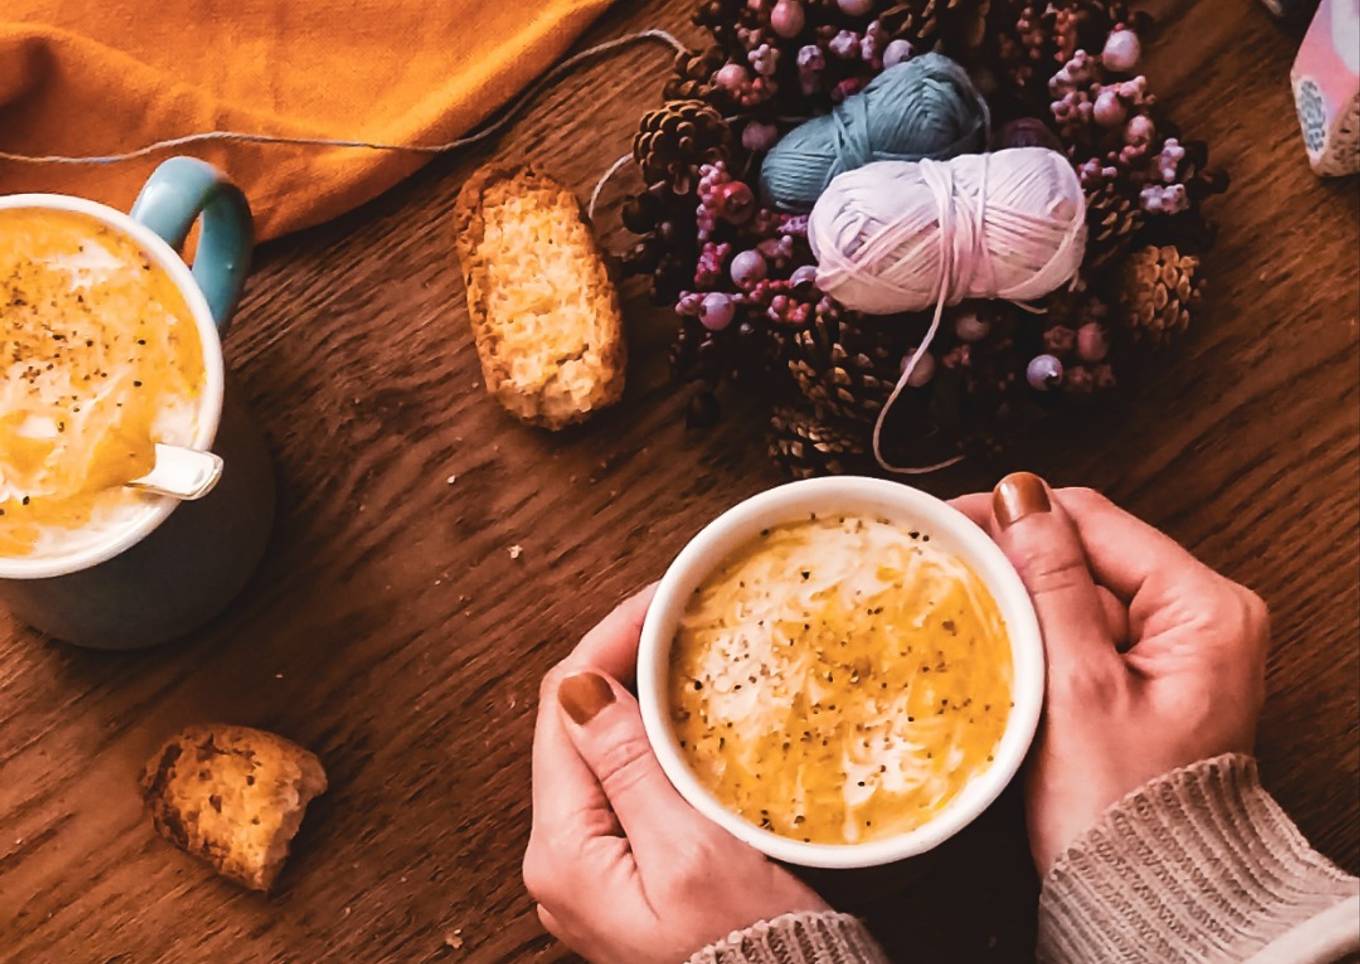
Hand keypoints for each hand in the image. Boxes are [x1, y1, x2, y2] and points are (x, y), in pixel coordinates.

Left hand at [523, 586, 827, 963]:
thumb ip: (627, 767)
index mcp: (562, 852)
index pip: (563, 709)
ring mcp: (592, 869)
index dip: (608, 643)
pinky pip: (626, 785)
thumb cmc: (749, 956)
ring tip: (688, 647)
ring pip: (601, 750)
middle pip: (576, 726)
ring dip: (639, 696)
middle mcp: (562, 860)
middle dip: (622, 661)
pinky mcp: (626, 874)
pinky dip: (653, 739)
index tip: (661, 598)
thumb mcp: (691, 853)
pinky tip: (690, 715)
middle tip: (680, 613)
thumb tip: (578, 687)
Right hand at [955, 474, 1268, 873]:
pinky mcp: (1146, 678)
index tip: (950, 520)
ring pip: (1078, 591)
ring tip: (964, 614)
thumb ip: (1050, 584)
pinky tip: (997, 647)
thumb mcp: (1077, 688)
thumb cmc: (1122, 813)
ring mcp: (1175, 649)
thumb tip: (1021, 497)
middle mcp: (1202, 618)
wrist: (1146, 902)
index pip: (1096, 521)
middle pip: (1088, 552)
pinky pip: (1081, 631)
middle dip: (1017, 562)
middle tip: (946, 571)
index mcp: (1207, 608)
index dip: (1017, 514)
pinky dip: (1037, 634)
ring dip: (1022, 600)